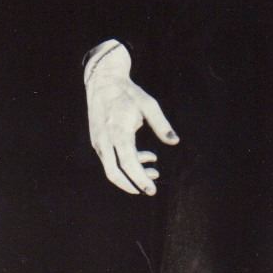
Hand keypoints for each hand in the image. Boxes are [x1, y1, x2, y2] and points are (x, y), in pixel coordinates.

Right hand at [85, 44, 178, 194]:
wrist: (103, 82)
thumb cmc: (129, 93)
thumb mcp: (148, 104)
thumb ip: (161, 124)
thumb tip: (175, 141)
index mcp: (117, 132)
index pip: (128, 164)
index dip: (140, 179)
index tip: (152, 189)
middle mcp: (104, 141)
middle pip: (115, 174)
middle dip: (133, 185)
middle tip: (152, 189)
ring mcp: (98, 142)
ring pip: (111, 169)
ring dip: (131, 175)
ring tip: (155, 170)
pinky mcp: (97, 141)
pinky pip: (110, 160)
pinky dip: (126, 164)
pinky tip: (144, 156)